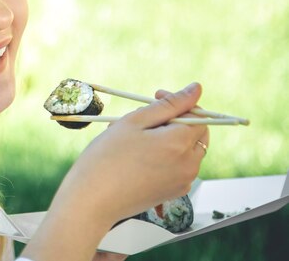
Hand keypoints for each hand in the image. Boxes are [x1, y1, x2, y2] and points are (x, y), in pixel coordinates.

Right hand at [22, 83, 207, 260]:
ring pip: (187, 149)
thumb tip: (196, 88)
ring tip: (134, 138)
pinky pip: (179, 166)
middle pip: (197, 132)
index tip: (155, 97)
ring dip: (168, 137)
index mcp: (179, 143)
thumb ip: (169, 104)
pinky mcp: (174, 192)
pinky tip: (136, 156)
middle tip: (144, 117)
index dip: (178, 102)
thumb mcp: (134, 122)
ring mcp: (183, 181)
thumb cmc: (106, 157)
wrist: (92, 200)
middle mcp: (189, 164)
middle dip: (176, 120)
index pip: (198, 114)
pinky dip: (165, 156)